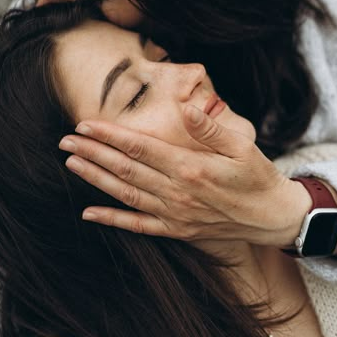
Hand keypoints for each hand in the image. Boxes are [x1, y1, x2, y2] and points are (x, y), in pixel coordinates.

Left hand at [59, 105, 312, 247]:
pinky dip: (112, 219)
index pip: (140, 148)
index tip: (85, 125)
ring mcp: (174, 214)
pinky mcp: (176, 229)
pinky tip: (89, 213)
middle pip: (125, 169)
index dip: (110, 136)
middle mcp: (177, 192)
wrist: (271, 217)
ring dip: (95, 179)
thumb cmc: (256, 176)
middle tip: (65, 141)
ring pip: (125, 194)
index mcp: (190, 168)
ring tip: (71, 164)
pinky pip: (138, 226)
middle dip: (93, 153)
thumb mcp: (241, 146)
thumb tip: (185, 107)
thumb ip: (209, 129)